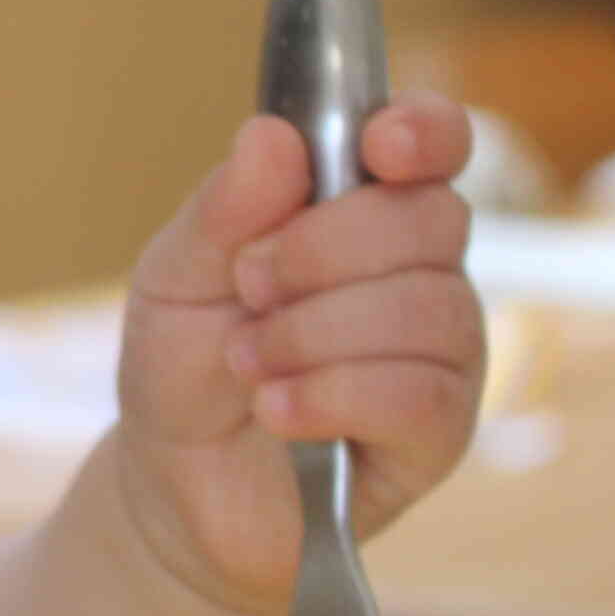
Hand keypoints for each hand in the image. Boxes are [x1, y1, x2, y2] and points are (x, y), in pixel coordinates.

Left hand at [111, 92, 483, 615]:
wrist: (174, 484)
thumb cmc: (185, 364)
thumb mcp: (175, 276)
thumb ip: (224, 208)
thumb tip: (273, 135)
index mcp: (359, 210)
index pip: (431, 143)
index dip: (424, 131)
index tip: (379, 145)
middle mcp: (417, 270)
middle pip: (430, 217)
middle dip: (321, 249)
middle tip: (247, 289)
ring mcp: (440, 351)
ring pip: (427, 306)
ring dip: (312, 332)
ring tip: (248, 362)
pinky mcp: (439, 433)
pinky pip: (419, 392)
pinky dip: (332, 395)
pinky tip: (278, 410)